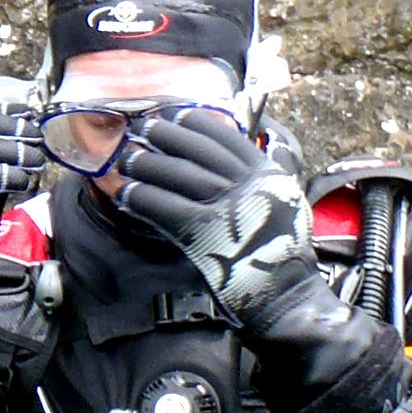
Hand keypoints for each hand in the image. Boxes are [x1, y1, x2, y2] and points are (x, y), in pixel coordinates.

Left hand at [111, 107, 312, 327]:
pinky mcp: (203, 233)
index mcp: (267, 173)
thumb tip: (250, 151)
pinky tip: (125, 194)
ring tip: (126, 160)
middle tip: (141, 130)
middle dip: (164, 136)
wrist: (287, 296)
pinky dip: (140, 197)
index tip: (175, 116)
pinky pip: (163, 206)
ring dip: (146, 164)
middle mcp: (247, 184)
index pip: (226, 136)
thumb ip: (266, 175)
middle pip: (196, 150)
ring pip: (176, 174)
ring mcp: (225, 207)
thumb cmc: (283, 254)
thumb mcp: (285, 201)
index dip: (195, 124)